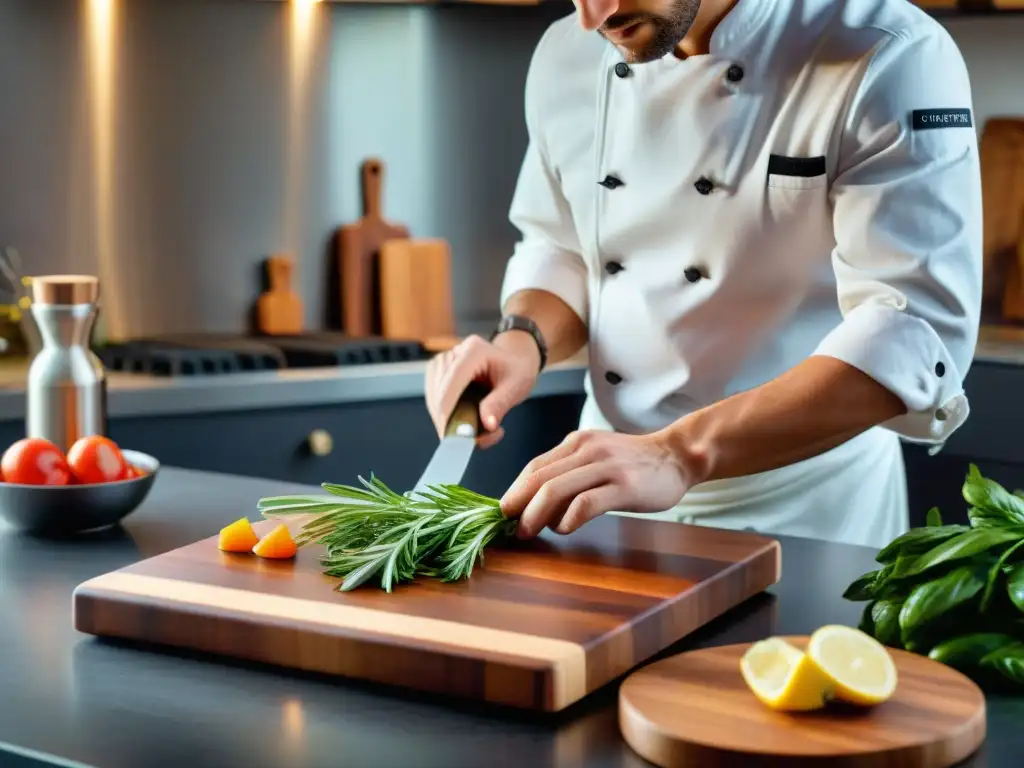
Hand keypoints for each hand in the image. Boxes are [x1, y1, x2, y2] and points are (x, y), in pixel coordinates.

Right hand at [425, 333, 540, 448]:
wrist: (513, 359)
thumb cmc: (516, 371)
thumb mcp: (516, 386)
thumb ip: (499, 404)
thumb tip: (486, 426)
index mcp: (474, 351)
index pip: (450, 384)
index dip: (447, 412)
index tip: (451, 438)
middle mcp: (455, 352)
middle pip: (438, 393)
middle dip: (448, 421)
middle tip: (472, 441)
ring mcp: (443, 361)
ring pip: (432, 398)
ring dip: (446, 420)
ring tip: (473, 431)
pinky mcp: (438, 371)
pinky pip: (433, 398)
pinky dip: (445, 415)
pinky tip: (464, 421)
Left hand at [500, 429, 690, 537]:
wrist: (677, 456)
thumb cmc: (634, 463)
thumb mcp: (596, 456)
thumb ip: (569, 472)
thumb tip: (535, 502)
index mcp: (577, 441)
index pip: (534, 466)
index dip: (514, 491)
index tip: (504, 512)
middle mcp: (587, 450)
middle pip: (539, 478)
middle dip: (518, 505)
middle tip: (509, 526)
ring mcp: (606, 467)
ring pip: (555, 490)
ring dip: (535, 515)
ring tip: (529, 531)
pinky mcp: (623, 487)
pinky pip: (585, 504)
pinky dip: (567, 520)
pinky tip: (564, 529)